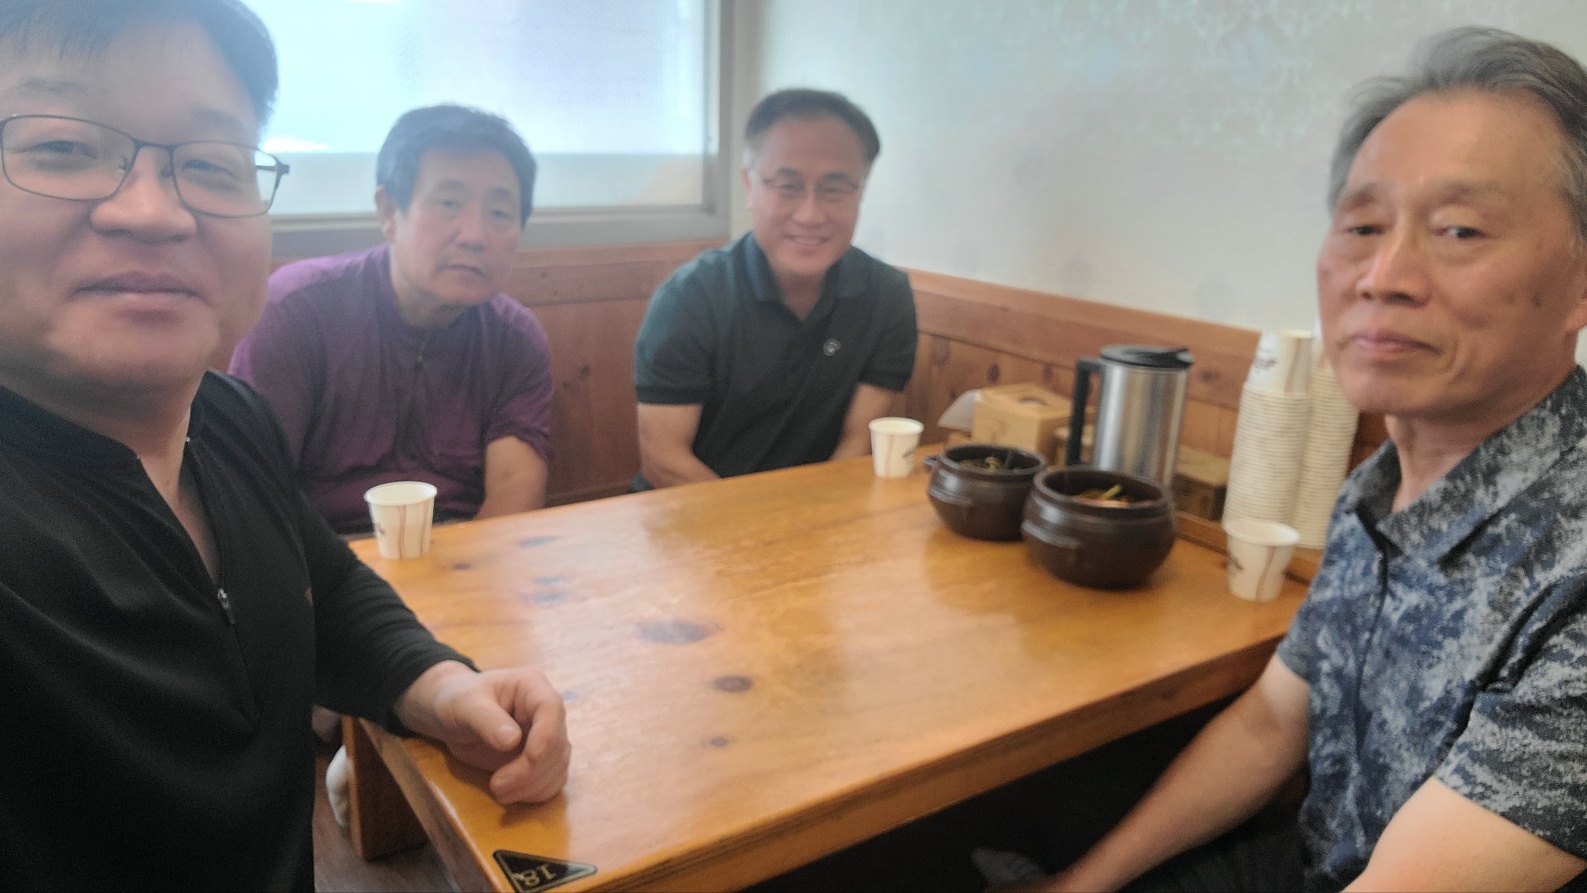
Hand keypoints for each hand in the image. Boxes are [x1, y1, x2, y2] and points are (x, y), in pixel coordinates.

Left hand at [395, 660, 570, 803]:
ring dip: (533, 785)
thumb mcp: (464, 705)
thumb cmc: (457, 700)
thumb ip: (486, 719)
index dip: (546, 736)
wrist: (451, 714)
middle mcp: (546, 711)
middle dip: (531, 770)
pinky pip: (552, 780)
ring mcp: (547, 736)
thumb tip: (512, 741)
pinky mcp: (542, 759)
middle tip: (497, 786)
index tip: (531, 758)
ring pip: (558, 765)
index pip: (551, 709)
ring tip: (498, 791)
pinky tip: (510, 793)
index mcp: (532, 687)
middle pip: (557, 744)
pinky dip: (535, 792)